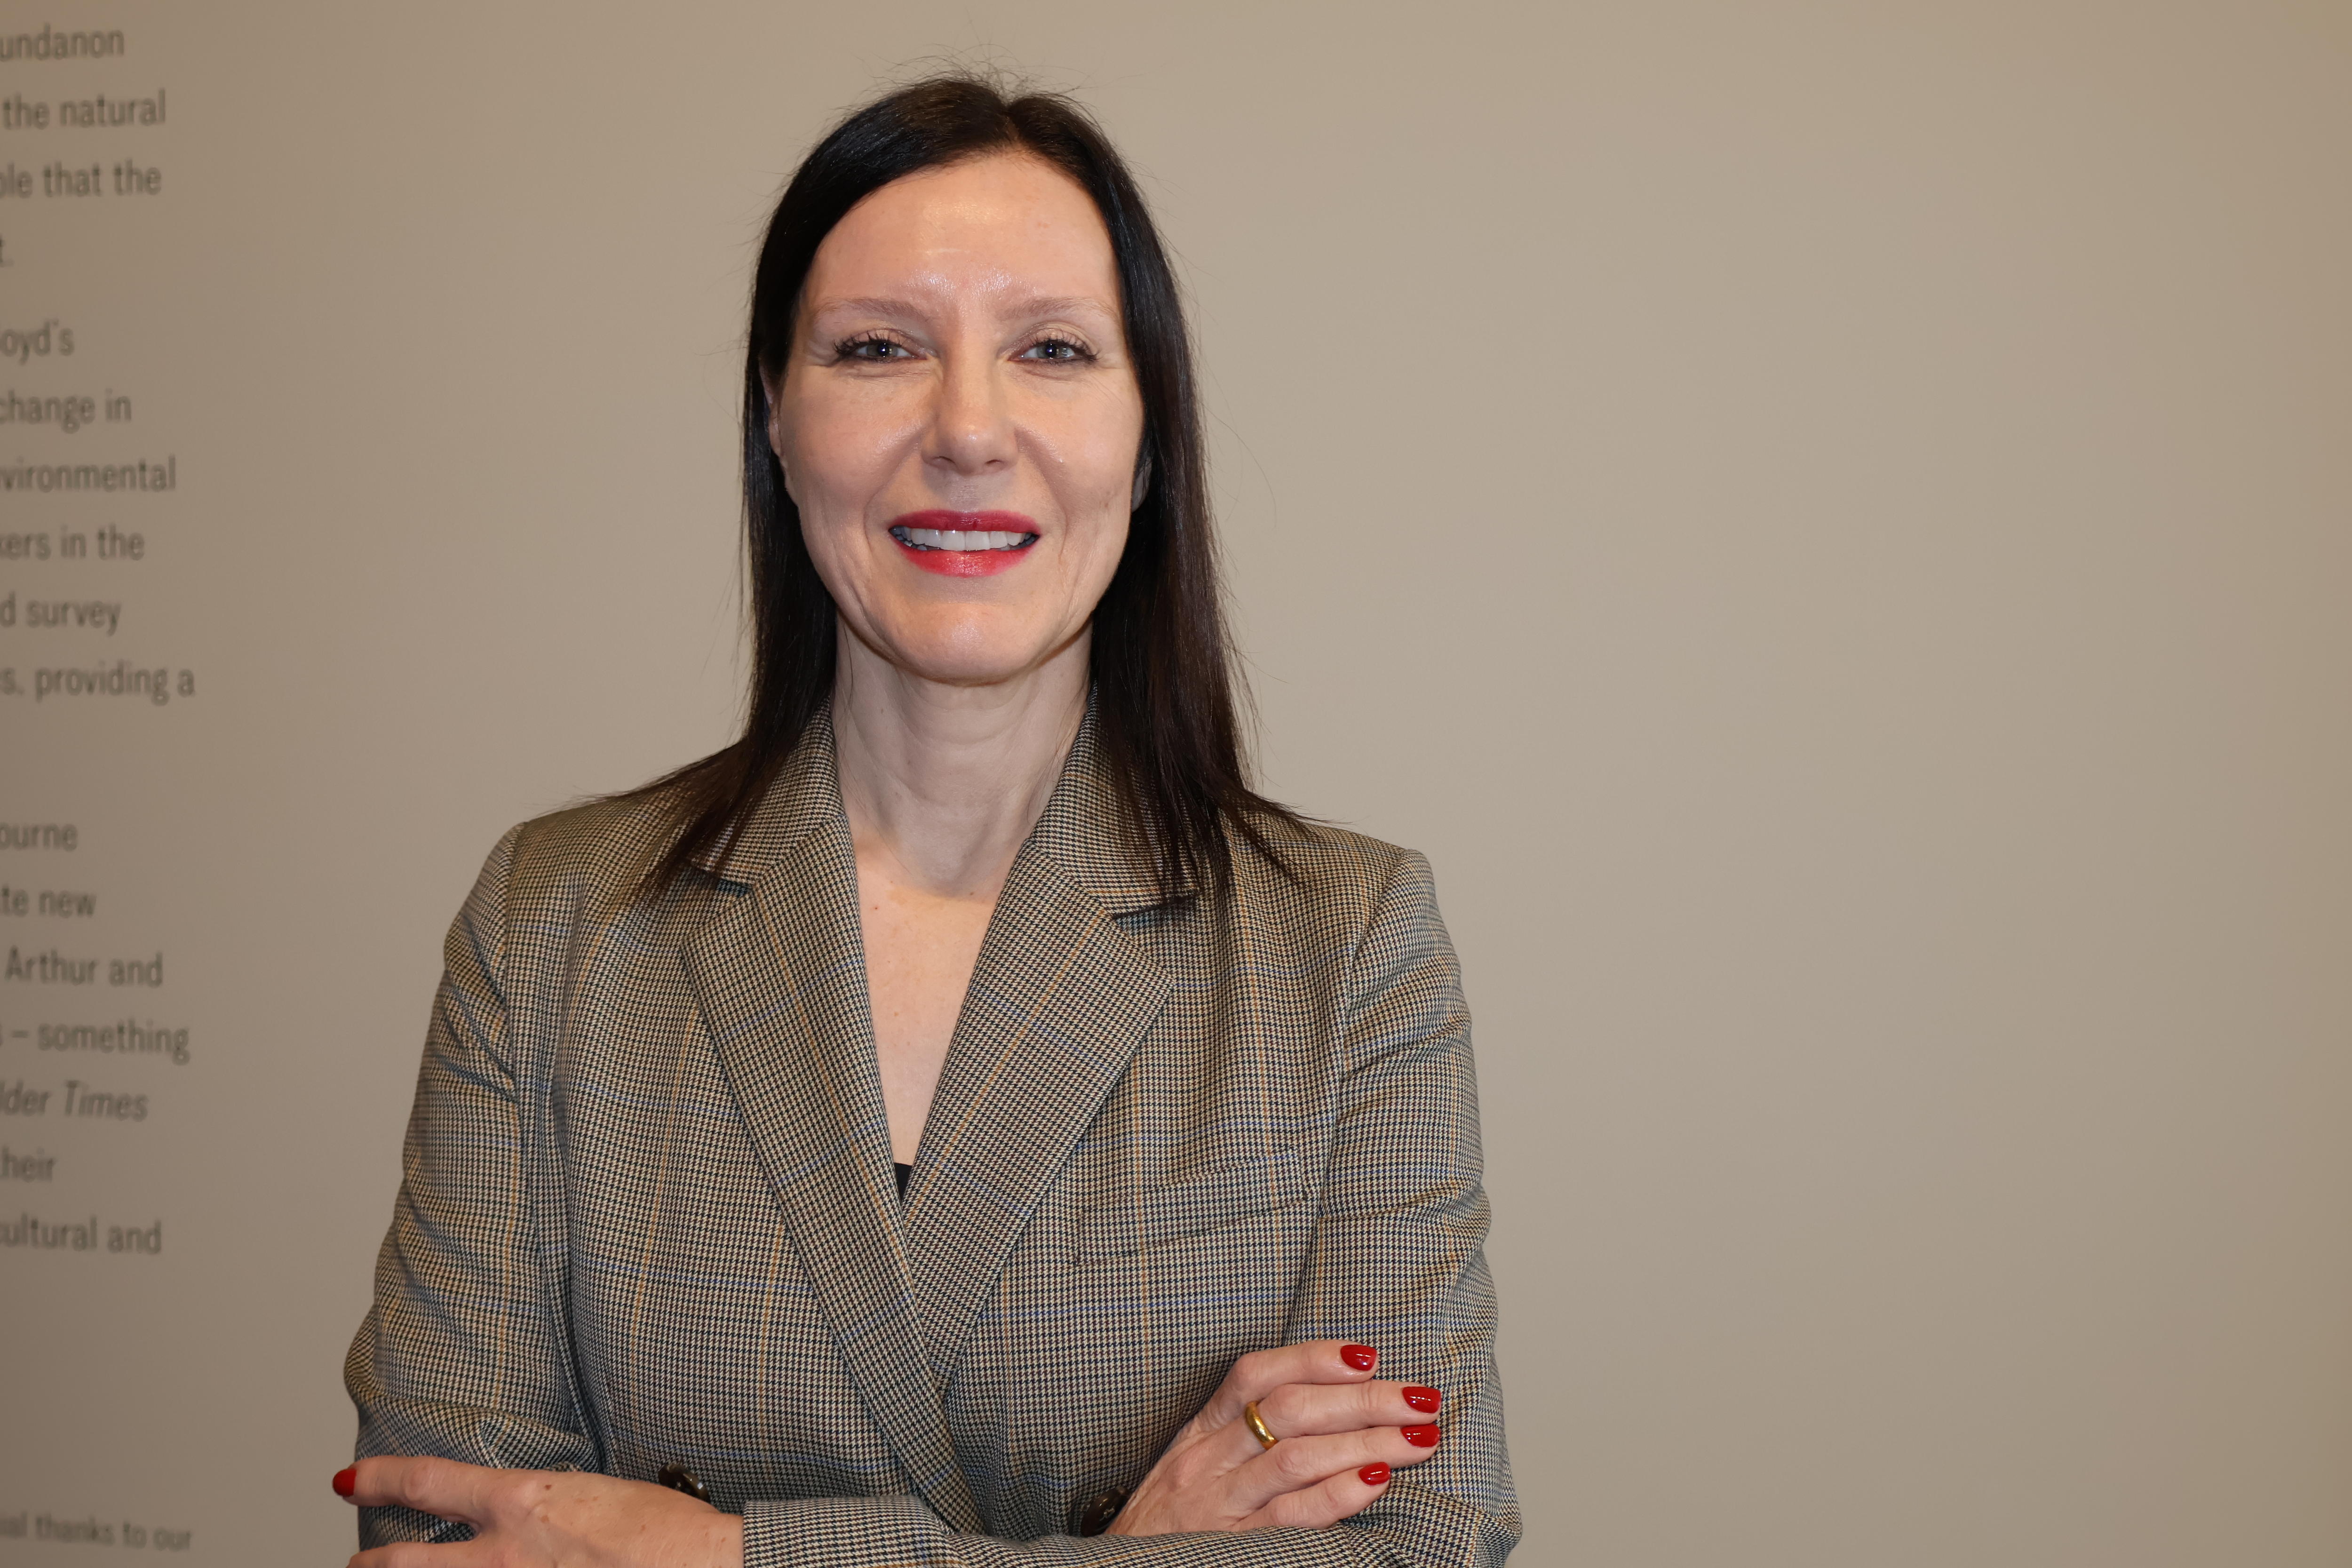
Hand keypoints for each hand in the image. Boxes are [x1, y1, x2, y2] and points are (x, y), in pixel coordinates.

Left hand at [334, 1457, 742, 1567]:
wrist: (700, 1567)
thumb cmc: (666, 1533)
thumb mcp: (595, 1497)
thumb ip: (547, 1509)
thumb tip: (529, 1521)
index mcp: (522, 1503)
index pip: (428, 1483)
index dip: (381, 1478)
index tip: (352, 1478)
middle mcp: (503, 1555)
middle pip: (405, 1563)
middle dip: (373, 1562)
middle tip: (357, 1561)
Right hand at [1106, 1341, 1442, 1535]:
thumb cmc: (1167, 1526)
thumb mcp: (1194, 1468)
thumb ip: (1245, 1438)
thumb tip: (1333, 1407)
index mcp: (1199, 1434)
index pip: (1255, 1374)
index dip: (1314, 1358)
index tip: (1369, 1355)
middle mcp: (1205, 1462)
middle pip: (1290, 1410)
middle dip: (1363, 1400)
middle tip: (1420, 1399)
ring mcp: (1216, 1507)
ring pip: (1297, 1458)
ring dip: (1366, 1443)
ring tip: (1418, 1438)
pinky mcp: (1229, 1549)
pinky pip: (1291, 1517)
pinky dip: (1337, 1495)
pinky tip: (1376, 1483)